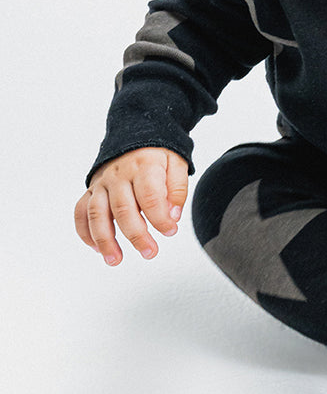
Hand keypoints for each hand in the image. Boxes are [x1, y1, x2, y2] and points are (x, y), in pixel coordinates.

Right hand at [75, 148, 188, 264]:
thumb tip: (173, 215)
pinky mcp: (91, 190)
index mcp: (144, 166)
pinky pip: (81, 211)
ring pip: (97, 213)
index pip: (150, 196)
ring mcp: (102, 183)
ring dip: (105, 239)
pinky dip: (85, 232)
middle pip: (123, 208)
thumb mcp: (176, 163)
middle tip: (150, 252)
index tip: (170, 231)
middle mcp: (119, 175)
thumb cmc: (157, 155)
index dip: (160, 217)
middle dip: (136, 235)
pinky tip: (96, 248)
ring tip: (116, 259)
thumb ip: (177, 189)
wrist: (135, 134)